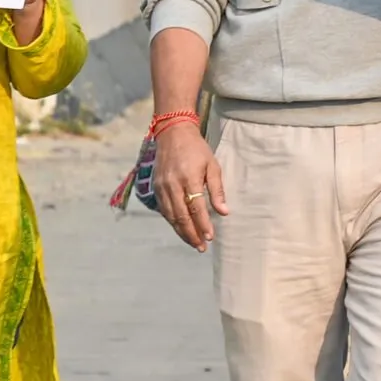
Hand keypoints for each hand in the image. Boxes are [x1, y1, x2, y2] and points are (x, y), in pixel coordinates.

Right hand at [152, 121, 228, 250]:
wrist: (173, 134)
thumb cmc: (197, 149)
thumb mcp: (212, 166)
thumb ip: (217, 190)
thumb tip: (224, 212)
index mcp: (188, 178)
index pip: (196, 207)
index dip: (203, 224)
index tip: (211, 237)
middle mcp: (172, 185)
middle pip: (181, 216)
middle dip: (192, 234)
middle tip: (202, 247)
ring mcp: (161, 187)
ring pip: (171, 216)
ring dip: (182, 232)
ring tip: (193, 242)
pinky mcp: (155, 188)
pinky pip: (164, 210)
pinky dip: (173, 222)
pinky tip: (181, 229)